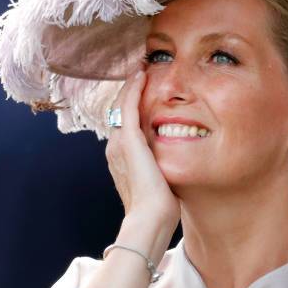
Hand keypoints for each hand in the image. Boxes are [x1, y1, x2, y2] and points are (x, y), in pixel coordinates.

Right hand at [105, 68, 180, 227]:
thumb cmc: (159, 207)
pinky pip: (128, 106)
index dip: (132, 105)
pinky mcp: (129, 140)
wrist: (151, 219)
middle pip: (121, 112)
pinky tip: (141, 75)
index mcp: (122, 158)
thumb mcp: (159, 180)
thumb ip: (160, 165)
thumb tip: (172, 162)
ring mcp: (120, 143)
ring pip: (123, 106)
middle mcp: (115, 148)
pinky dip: (134, 89)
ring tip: (141, 68)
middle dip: (130, 91)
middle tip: (141, 71)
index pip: (126, 125)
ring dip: (132, 86)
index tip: (144, 90)